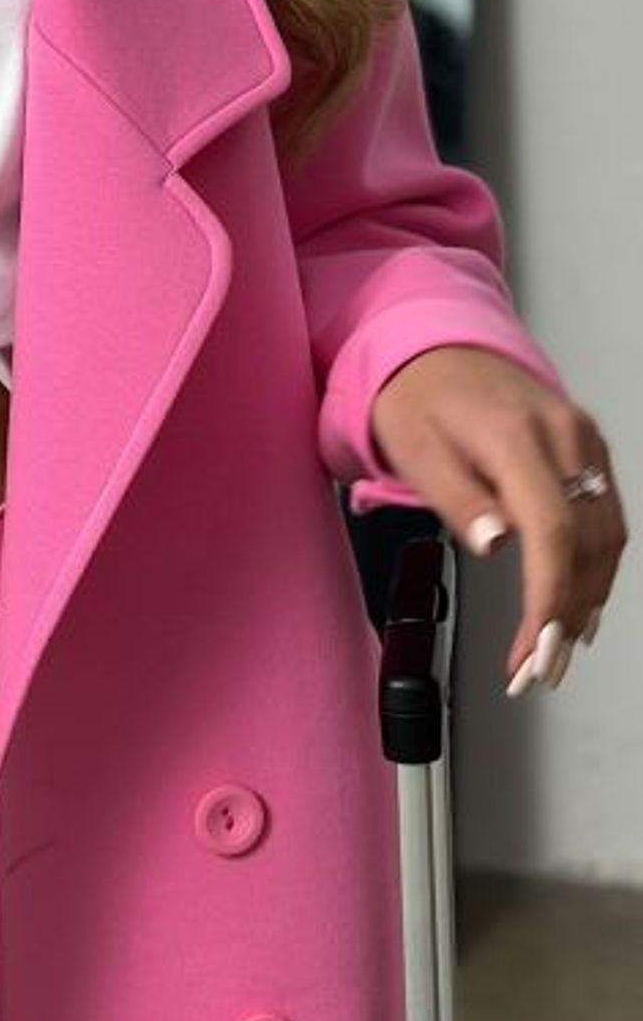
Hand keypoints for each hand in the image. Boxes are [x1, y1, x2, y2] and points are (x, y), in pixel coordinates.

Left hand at [366, 345, 627, 694]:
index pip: (553, 531)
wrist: (435, 350)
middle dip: (566, 616)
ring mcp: (582, 441)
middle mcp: (563, 435)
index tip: (535, 646)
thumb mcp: (414, 450)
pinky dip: (596, 568)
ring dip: (587, 600)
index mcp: (516, 436)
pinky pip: (606, 517)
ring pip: (607, 536)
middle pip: (587, 543)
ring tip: (555, 653)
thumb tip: (495, 543)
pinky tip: (579, 606)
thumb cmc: (417, 399)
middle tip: (537, 670)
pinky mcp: (586, 450)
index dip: (549, 598)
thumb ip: (457, 498)